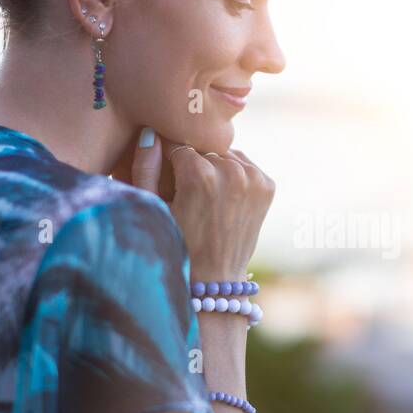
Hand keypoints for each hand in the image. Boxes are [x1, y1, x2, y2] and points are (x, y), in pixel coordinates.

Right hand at [115, 129, 275, 277]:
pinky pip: (243, 164)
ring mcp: (253, 179)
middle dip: (193, 163)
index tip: (166, 173)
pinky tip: (223, 196)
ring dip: (215, 166)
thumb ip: (145, 167)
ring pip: (225, 154)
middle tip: (186, 189)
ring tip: (205, 194)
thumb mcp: (153, 208)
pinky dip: (233, 173)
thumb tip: (149, 133)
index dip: (168, 158)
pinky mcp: (267, 185)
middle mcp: (231, 172)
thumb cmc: (175, 246)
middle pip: (203, 150)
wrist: (214, 278)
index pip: (178, 144)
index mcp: (199, 175)